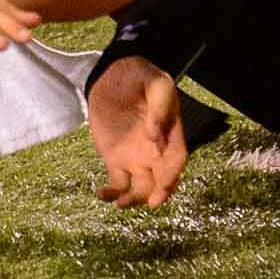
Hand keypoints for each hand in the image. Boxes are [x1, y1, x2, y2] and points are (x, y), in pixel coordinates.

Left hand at [87, 54, 187, 208]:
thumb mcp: (156, 83)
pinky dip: (111, 193)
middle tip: (151, 202)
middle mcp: (156, 151)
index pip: (177, 159)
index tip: (164, 182)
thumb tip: (154, 136)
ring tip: (121, 203)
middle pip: (163, 180)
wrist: (112, 75)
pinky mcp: (115, 160)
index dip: (172, 172)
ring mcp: (136, 158)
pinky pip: (117, 183)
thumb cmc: (140, 77)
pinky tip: (102, 194)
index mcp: (171, 134)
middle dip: (159, 194)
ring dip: (134, 200)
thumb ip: (159, 107)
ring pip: (141, 188)